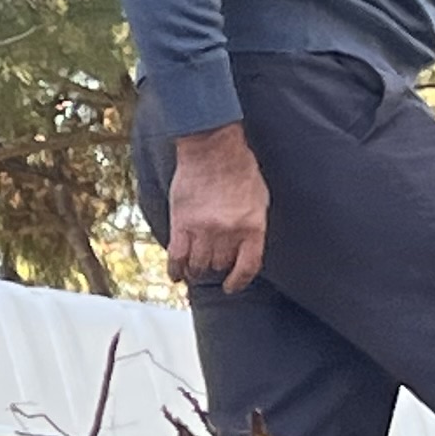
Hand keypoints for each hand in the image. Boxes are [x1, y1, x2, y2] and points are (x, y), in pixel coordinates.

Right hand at [163, 120, 269, 292]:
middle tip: (211, 267)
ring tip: (194, 269)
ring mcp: (203, 229)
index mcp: (252, 226)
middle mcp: (228, 232)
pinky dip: (175, 270)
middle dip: (216, 269)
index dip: (238, 281)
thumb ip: (253, 225)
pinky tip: (176, 274)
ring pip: (198, 265)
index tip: (231, 286)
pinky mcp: (181, 223)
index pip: (247, 266)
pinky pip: (176, 257)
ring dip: (196, 271)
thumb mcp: (259, 199)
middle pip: (219, 266)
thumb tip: (245, 249)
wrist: (213, 148)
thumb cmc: (239, 169)